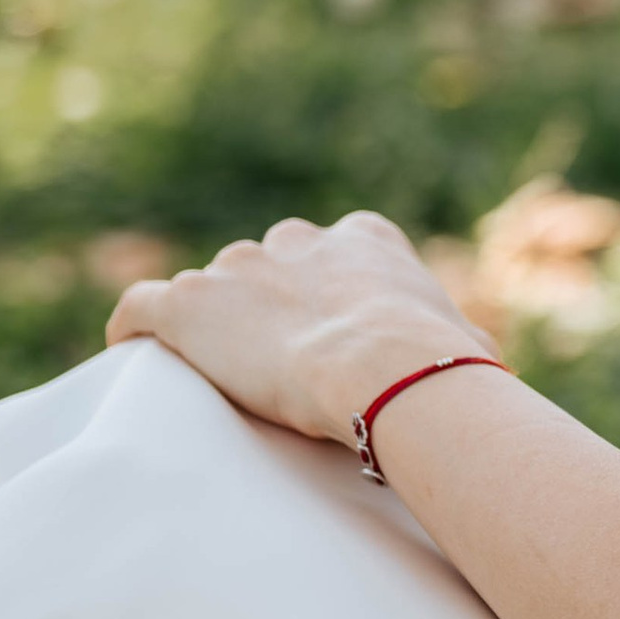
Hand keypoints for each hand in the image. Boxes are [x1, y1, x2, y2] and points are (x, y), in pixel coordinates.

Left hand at [104, 213, 489, 448]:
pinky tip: (133, 353)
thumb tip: (485, 368)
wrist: (388, 370)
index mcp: (362, 239)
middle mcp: (295, 241)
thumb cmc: (440, 367)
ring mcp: (237, 269)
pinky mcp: (189, 304)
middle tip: (268, 369)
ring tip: (211, 380)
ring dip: (208, 329)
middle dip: (259, 311)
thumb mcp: (465, 341)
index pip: (325, 253)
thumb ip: (458, 340)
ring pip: (207, 292)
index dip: (316, 297)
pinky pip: (141, 307)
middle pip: (261, 269)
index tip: (319, 337)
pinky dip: (134, 329)